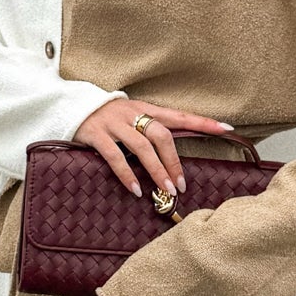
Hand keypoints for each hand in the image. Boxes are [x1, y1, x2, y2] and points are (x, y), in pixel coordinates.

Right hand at [72, 99, 236, 295]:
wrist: (69, 105)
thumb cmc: (106, 117)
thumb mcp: (131, 118)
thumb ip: (151, 131)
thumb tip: (176, 153)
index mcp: (145, 109)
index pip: (179, 115)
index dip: (203, 122)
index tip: (227, 128)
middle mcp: (132, 113)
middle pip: (161, 135)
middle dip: (174, 161)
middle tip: (182, 185)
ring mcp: (113, 123)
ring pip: (141, 147)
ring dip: (156, 170)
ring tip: (166, 190)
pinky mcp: (95, 134)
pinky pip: (114, 156)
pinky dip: (126, 174)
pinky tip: (135, 190)